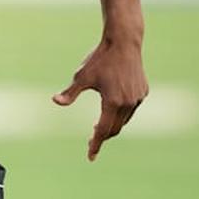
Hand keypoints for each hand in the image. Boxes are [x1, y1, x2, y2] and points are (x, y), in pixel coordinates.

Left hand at [52, 40, 147, 160]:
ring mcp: (137, 98)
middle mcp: (128, 103)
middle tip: (92, 139)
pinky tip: (114, 108)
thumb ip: (70, 93)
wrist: (124, 42)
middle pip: (115, 129)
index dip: (96, 144)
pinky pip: (132, 108)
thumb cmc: (100, 58)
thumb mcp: (81, 76)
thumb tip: (55, 101)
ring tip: (100, 124)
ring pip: (124, 120)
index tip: (90, 155)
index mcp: (112, 102)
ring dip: (113, 124)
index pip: (103, 131)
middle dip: (103, 136)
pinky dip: (122, 113)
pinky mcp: (143, 92)